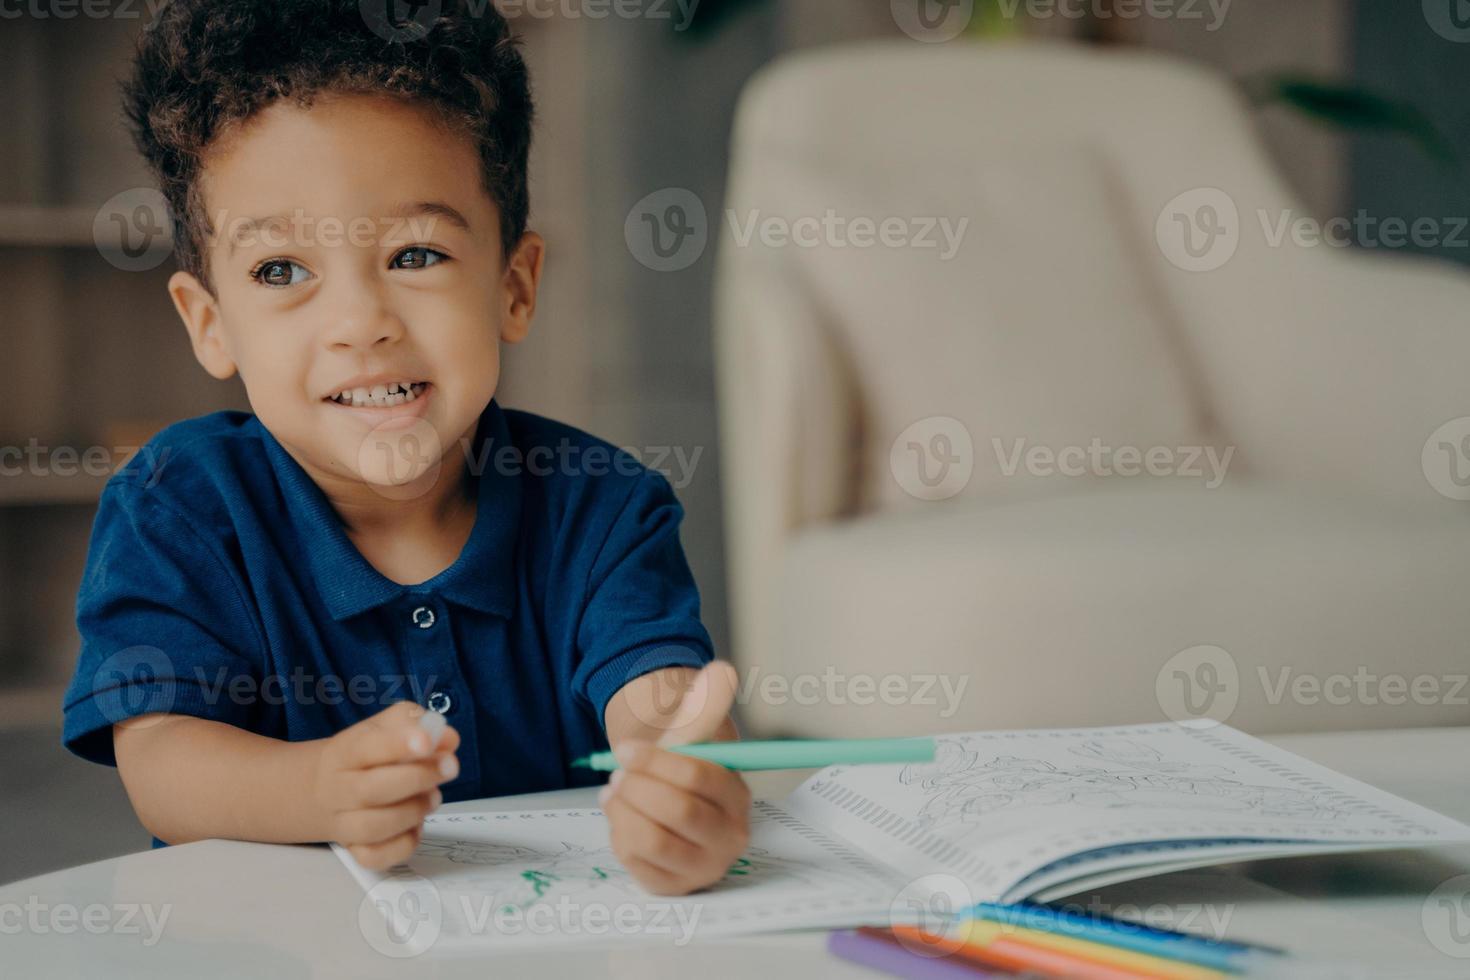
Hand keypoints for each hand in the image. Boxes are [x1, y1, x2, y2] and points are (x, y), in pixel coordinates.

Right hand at [313, 700, 459, 869]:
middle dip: (418, 778)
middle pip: (371, 789)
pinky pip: (377, 857)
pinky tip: (416, 825)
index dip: (399, 744)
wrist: (321, 788)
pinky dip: (403, 845)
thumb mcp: (385, 726)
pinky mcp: (355, 850)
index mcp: (344, 752)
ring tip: (433, 796)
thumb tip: (447, 739)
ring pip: (374, 827)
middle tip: (449, 767)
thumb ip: (417, 724)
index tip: (427, 741)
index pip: (367, 747)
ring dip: (413, 812)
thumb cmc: (365, 754)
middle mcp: (339, 789)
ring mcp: (344, 824)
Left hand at [600, 662, 751, 894]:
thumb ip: (706, 703)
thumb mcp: (691, 731)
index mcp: (738, 796)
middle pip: (677, 811)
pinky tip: (620, 816)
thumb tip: (723, 671)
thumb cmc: (679, 763)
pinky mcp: (672, 885)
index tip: (625, 750)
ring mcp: (702, 866)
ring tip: (613, 792)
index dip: (656, 762)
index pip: (699, 778)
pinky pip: (634, 861)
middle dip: (637, 788)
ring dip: (622, 810)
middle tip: (616, 775)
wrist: (664, 795)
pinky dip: (617, 832)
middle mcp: (729, 837)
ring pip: (652, 839)